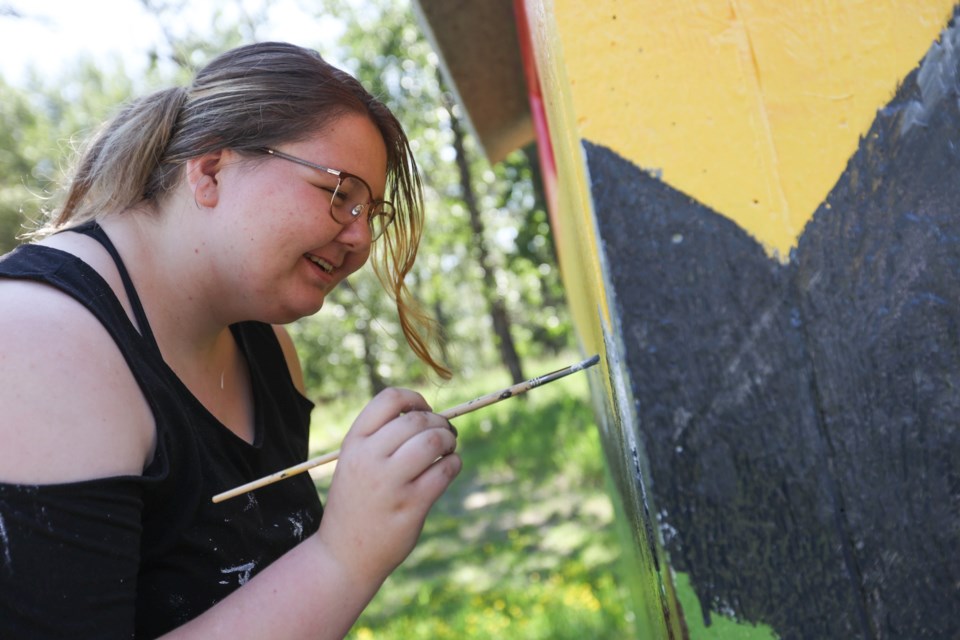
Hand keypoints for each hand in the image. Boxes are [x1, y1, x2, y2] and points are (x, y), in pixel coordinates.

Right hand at [315, 387, 460, 584]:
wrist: (344, 555)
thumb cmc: (357, 503)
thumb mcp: (354, 463)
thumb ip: (382, 438)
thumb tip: (430, 415)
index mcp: (354, 443)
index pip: (388, 399)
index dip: (414, 399)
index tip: (424, 411)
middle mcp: (369, 459)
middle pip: (417, 420)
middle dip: (438, 423)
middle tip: (444, 434)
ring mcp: (390, 483)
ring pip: (434, 441)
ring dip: (449, 440)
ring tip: (448, 449)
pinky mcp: (411, 505)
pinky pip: (445, 470)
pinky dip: (454, 464)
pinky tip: (448, 468)